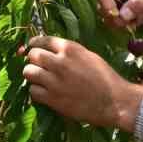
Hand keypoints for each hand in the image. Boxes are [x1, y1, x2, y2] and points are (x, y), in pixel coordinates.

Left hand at [19, 36, 142, 132]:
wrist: (113, 101)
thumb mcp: (89, 56)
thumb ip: (70, 52)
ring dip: (32, 75)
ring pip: (28, 72)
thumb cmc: (105, 77)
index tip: (32, 47)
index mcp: (70, 48)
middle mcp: (59, 62)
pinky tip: (43, 93)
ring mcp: (54, 81)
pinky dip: (36, 91)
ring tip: (39, 79)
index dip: (35, 44)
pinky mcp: (52, 98)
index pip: (43, 40)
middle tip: (38, 65)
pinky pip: (33, 91)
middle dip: (33, 60)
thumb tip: (53, 51)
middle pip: (33, 55)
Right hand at [96, 0, 142, 29]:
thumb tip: (122, 16)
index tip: (118, 19)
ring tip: (136, 22)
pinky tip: (137, 19)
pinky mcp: (122, 5)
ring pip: (109, 13)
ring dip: (121, 21)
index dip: (108, 8)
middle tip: (128, 25)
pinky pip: (117, 17)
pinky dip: (126, 22)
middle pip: (103, 5)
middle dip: (114, 17)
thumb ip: (136, 5)